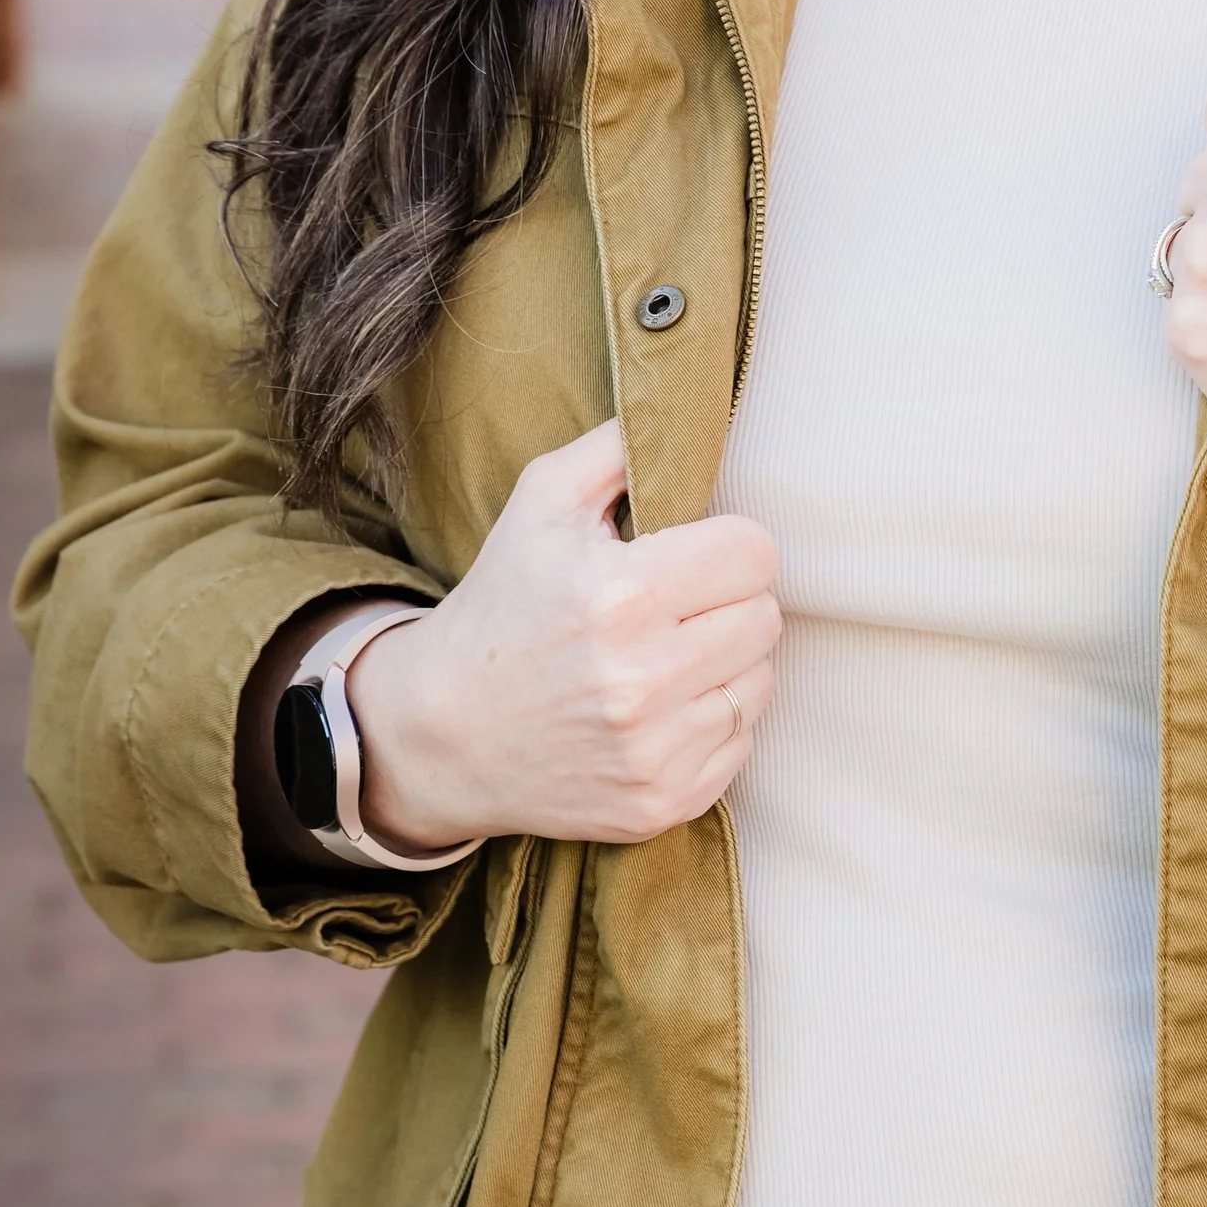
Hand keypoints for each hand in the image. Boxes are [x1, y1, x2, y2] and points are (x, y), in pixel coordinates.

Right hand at [346, 420, 779, 851]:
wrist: (441, 735)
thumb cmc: (501, 607)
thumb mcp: (539, 503)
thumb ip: (619, 447)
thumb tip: (685, 405)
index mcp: (619, 595)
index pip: (754, 553)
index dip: (727, 545)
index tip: (692, 553)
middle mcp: (642, 678)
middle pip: (765, 617)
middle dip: (727, 602)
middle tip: (675, 606)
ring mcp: (655, 750)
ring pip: (760, 681)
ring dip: (724, 664)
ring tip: (664, 656)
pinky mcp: (663, 801)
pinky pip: (740, 742)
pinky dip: (710, 722)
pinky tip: (657, 709)